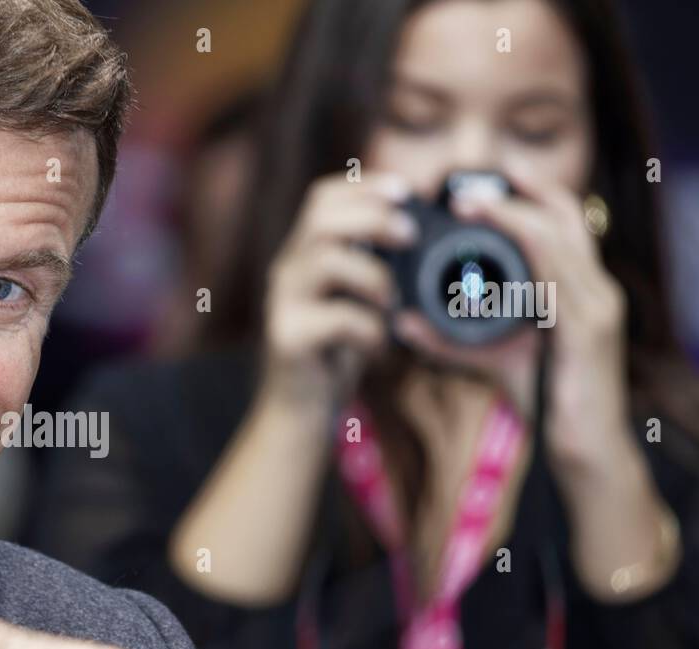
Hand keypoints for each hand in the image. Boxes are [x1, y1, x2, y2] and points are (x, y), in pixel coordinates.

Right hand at [261, 171, 417, 406]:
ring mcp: (282, 304)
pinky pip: (337, 318)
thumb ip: (369, 266)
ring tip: (392, 304)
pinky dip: (370, 329)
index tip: (406, 191)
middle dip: (372, 218)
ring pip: (326, 261)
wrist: (299, 410)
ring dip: (374, 276)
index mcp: (303, 256)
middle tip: (409, 236)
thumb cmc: (334, 352)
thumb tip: (416, 233)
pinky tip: (378, 347)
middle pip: (321, 219)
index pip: (322, 199)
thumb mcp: (354, 300)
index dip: (364, 187)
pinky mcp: (288, 338)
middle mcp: (286, 273)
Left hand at [429, 158, 629, 469]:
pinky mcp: (589, 328)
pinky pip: (555, 276)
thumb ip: (450, 339)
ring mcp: (596, 305)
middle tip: (462, 187)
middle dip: (517, 192)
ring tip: (468, 204)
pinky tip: (493, 245)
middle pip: (564, 217)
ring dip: (510, 214)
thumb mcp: (493, 358)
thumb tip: (402, 323)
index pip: (560, 224)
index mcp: (579, 289)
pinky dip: (523, 252)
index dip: (525, 196)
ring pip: (557, 237)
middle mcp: (595, 289)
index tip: (475, 187)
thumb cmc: (546, 402)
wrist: (584, 450)